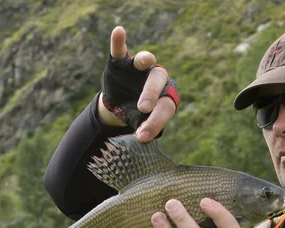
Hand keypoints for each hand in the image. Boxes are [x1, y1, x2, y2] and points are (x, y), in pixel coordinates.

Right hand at [98, 26, 178, 142]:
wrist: (121, 104)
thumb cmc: (137, 115)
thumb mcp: (142, 124)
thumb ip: (145, 128)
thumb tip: (142, 138)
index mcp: (165, 96)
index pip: (165, 107)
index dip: (156, 122)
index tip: (143, 136)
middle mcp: (155, 78)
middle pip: (158, 81)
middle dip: (151, 93)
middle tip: (143, 108)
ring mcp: (138, 68)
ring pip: (144, 61)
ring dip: (144, 60)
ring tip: (146, 60)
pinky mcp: (121, 62)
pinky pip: (120, 49)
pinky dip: (119, 40)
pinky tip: (119, 31)